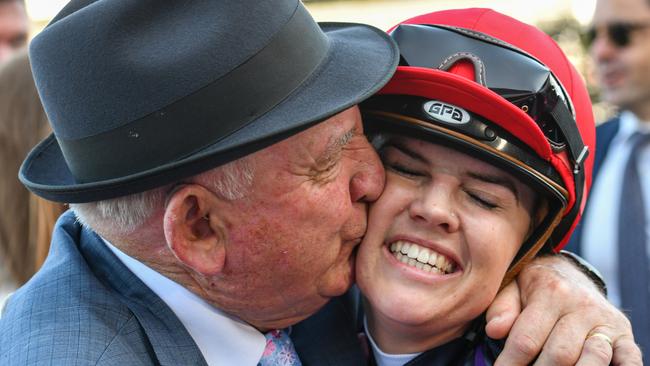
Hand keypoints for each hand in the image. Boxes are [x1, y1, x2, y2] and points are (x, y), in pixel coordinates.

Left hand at [485, 254, 641, 365]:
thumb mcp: (512, 286)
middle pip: (559, 354)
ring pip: (592, 358)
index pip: (526, 339)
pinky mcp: (623, 334)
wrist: (570, 272)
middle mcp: (581, 305)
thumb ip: (502, 307)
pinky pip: (629, 357)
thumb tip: (495, 330)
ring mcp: (604, 321)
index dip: (510, 363)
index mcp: (550, 291)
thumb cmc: (534, 286)